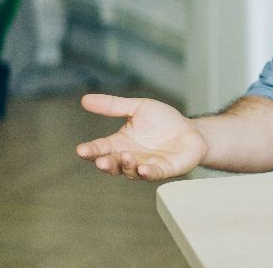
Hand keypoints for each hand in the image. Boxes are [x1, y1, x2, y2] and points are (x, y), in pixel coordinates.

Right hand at [75, 94, 206, 180]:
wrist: (190, 130)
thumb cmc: (163, 121)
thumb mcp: (137, 107)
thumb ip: (113, 105)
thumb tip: (85, 99)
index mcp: (120, 143)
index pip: (101, 148)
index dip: (91, 150)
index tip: (81, 150)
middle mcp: (130, 157)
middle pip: (112, 164)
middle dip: (105, 163)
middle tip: (101, 160)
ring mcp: (146, 165)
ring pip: (130, 170)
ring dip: (126, 165)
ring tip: (126, 157)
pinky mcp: (164, 170)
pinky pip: (153, 174)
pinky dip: (147, 173)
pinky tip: (143, 169)